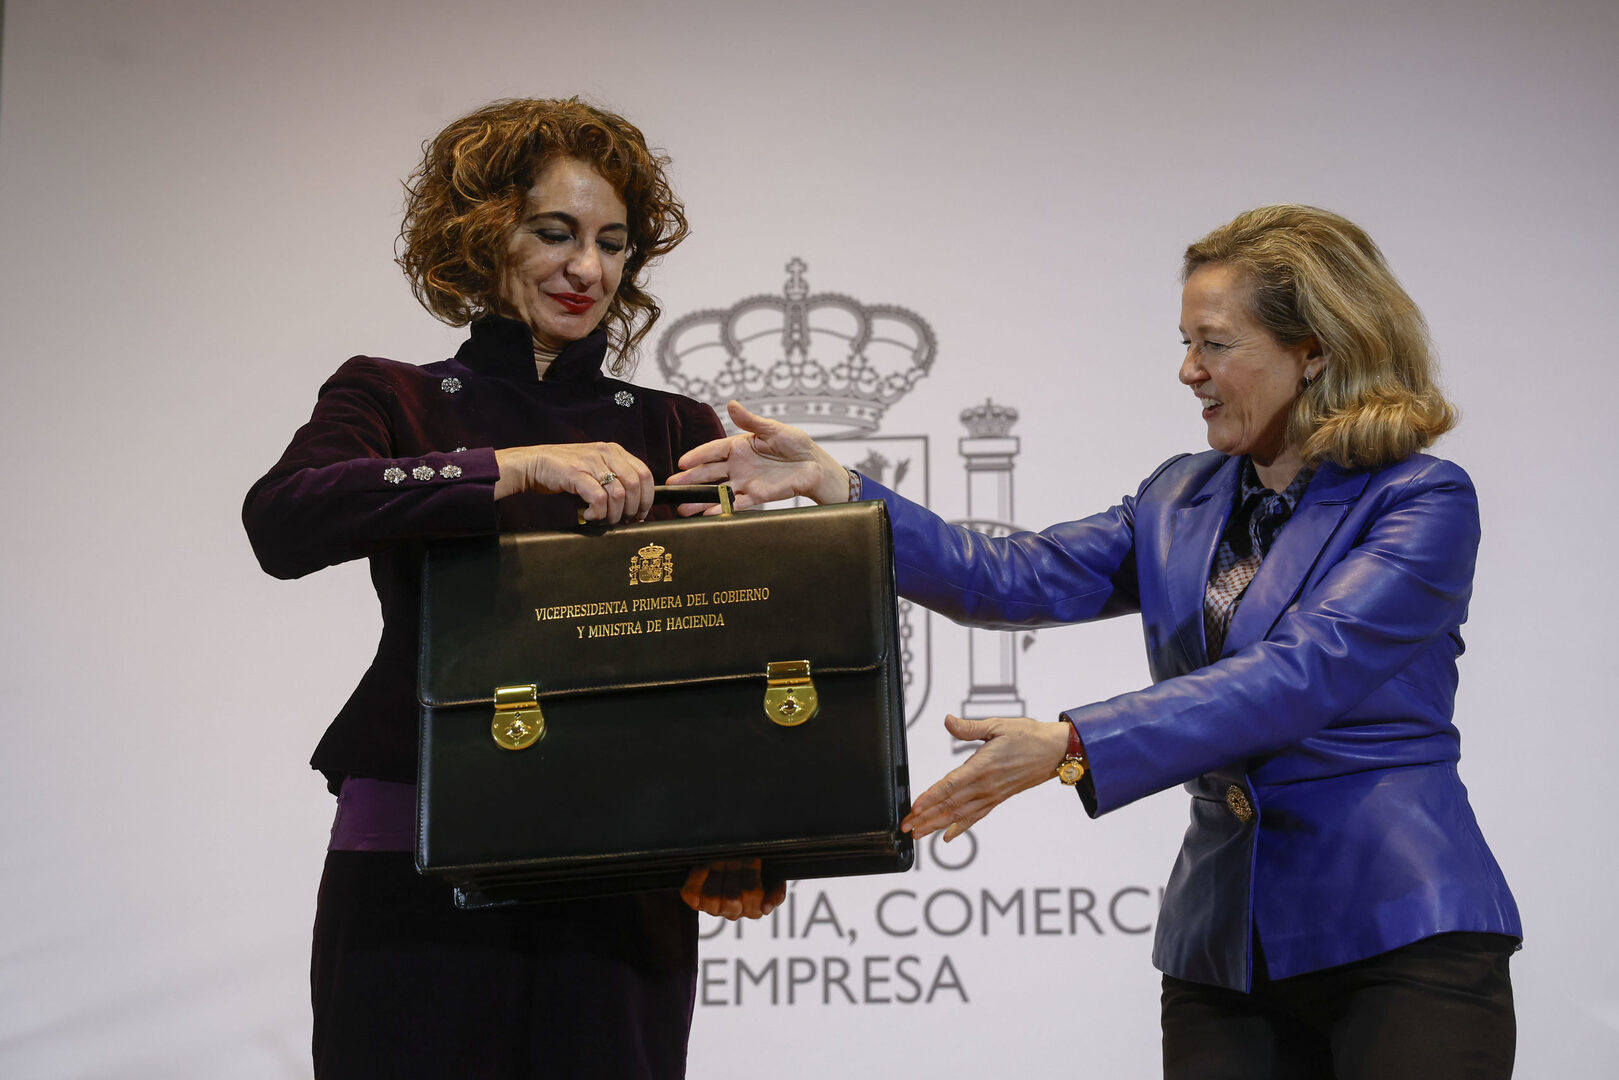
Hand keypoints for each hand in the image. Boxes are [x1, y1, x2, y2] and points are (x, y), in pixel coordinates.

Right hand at [493, 441, 653, 521]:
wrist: (534, 463)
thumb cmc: (567, 471)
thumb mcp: (596, 468)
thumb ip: (615, 478)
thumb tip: (635, 505)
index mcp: (615, 451)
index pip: (644, 474)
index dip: (647, 498)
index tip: (640, 514)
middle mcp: (606, 453)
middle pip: (634, 485)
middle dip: (632, 509)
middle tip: (623, 521)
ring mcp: (591, 462)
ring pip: (618, 494)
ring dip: (613, 514)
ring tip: (603, 520)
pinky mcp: (576, 473)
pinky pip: (598, 498)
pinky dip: (597, 513)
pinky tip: (588, 515)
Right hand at [667, 401, 848, 512]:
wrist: (814, 466)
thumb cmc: (795, 444)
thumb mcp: (773, 429)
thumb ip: (751, 421)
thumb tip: (732, 404)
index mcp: (739, 446)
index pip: (712, 451)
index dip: (697, 456)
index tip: (682, 462)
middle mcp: (738, 465)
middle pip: (709, 473)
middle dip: (690, 480)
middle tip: (672, 486)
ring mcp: (745, 481)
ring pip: (717, 492)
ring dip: (700, 500)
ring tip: (682, 507)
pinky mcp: (756, 496)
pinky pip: (736, 504)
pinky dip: (722, 509)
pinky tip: (707, 514)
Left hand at [680, 859, 787, 919]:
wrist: (736, 858)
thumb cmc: (758, 868)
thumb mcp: (775, 879)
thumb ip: (777, 894)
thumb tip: (765, 909)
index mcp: (753, 909)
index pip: (752, 896)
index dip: (752, 874)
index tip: (754, 859)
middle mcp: (731, 912)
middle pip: (732, 899)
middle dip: (734, 873)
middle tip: (737, 857)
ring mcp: (711, 908)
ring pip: (712, 899)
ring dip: (717, 874)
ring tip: (722, 859)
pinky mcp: (694, 900)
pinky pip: (691, 893)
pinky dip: (697, 877)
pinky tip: (704, 865)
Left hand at [901, 715, 1071, 840]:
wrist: (1054, 751)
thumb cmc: (1027, 735)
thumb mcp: (998, 725)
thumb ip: (969, 728)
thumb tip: (948, 721)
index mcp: (983, 767)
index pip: (950, 785)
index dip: (930, 798)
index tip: (914, 808)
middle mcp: (986, 786)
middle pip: (950, 805)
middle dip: (926, 817)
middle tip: (906, 828)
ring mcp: (992, 795)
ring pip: (960, 815)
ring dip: (937, 825)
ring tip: (918, 835)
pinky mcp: (998, 798)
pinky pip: (976, 816)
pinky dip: (961, 827)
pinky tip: (948, 836)